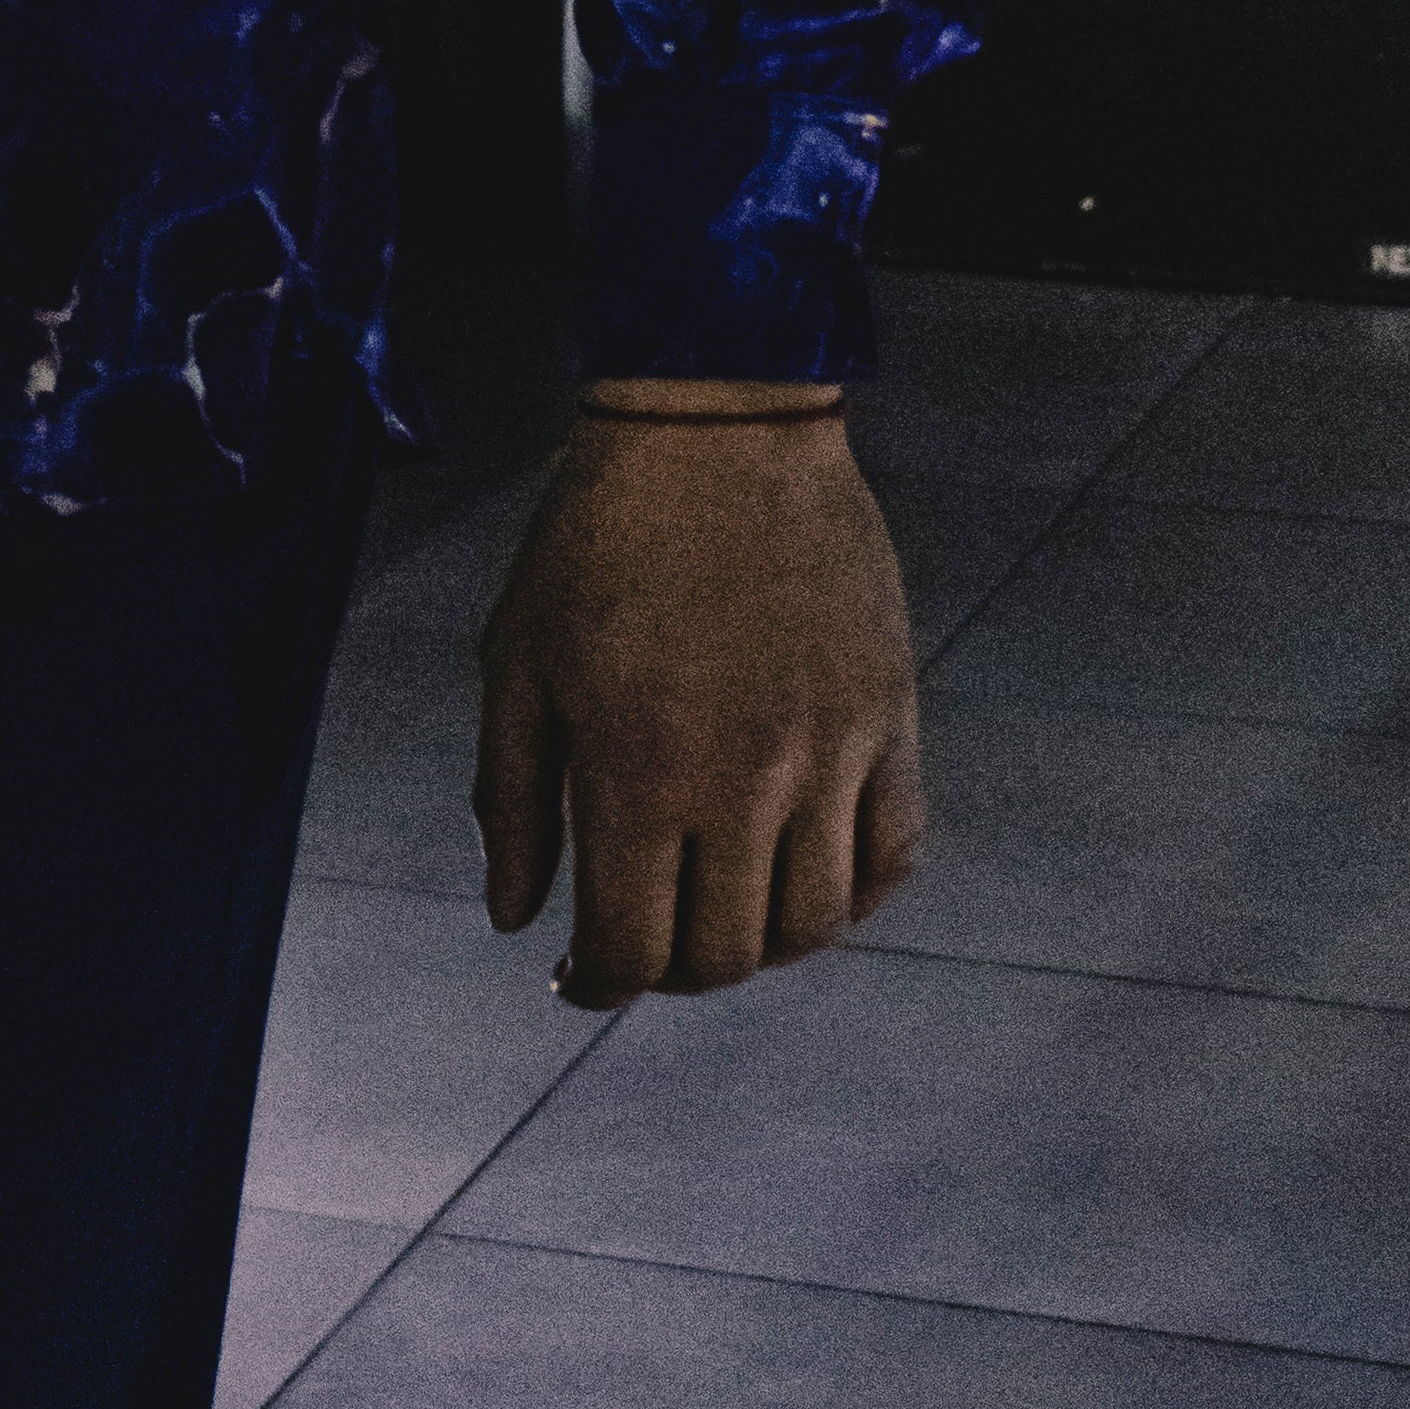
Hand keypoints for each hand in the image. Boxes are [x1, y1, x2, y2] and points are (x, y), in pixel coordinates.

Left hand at [474, 394, 922, 1005]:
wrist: (715, 424)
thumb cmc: (596, 537)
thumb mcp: (519, 660)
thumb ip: (514, 799)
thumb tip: (517, 920)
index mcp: (638, 772)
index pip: (631, 948)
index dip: (598, 984)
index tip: (579, 978)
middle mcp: (743, 782)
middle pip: (725, 955)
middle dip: (673, 972)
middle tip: (645, 943)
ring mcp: (829, 753)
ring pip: (816, 925)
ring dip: (763, 946)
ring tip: (719, 914)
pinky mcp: (889, 716)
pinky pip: (895, 854)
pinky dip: (856, 894)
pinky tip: (803, 875)